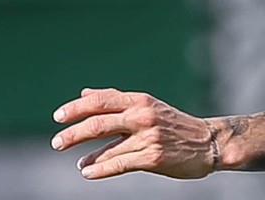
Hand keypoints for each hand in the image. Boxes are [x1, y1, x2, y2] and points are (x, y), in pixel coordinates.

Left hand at [51, 87, 217, 179]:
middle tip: (56, 142)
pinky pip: (119, 163)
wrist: (207, 142)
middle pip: (98, 122)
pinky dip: (100, 168)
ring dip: (88, 157)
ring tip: (78, 163)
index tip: (58, 117)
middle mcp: (142, 115)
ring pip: (107, 146)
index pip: (101, 100)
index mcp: (140, 100)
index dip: (76, 108)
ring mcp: (148, 136)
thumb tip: (84, 93)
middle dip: (73, 133)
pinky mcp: (152, 156)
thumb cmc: (174, 124)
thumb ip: (115, 100)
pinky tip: (88, 172)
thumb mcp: (147, 106)